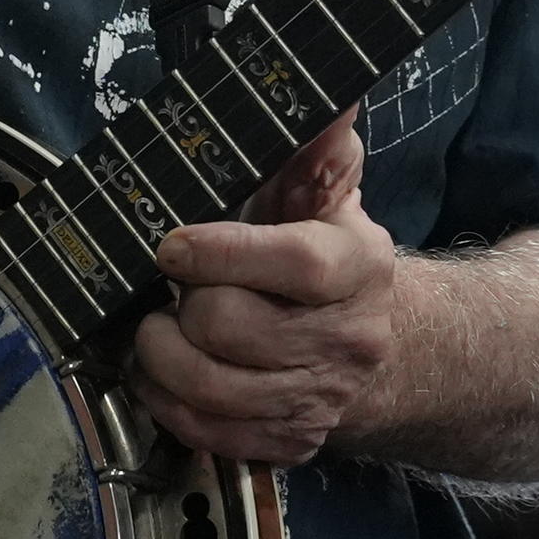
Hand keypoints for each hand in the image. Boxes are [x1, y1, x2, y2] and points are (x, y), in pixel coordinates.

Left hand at [136, 119, 399, 465]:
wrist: (379, 350)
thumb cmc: (327, 255)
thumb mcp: (328, 193)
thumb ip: (319, 145)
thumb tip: (331, 96)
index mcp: (359, 267)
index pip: (293, 263)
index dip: (220, 253)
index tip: (171, 244)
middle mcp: (348, 339)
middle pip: (229, 326)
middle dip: (181, 301)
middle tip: (171, 285)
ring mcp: (320, 398)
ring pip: (209, 386)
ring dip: (161, 353)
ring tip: (160, 325)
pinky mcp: (290, 442)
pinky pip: (205, 432)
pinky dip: (166, 401)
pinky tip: (164, 371)